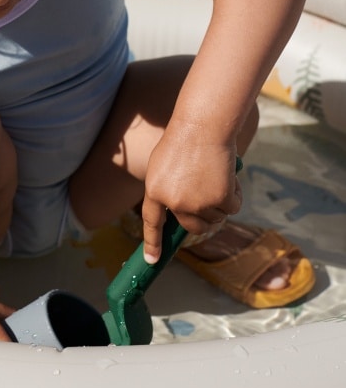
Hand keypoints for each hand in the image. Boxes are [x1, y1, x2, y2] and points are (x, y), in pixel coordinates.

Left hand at [140, 134, 242, 263]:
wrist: (203, 126)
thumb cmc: (184, 139)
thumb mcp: (162, 164)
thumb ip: (166, 189)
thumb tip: (179, 209)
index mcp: (155, 191)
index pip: (152, 223)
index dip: (152, 243)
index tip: (152, 260)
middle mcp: (175, 203)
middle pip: (193, 227)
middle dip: (204, 217)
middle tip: (209, 196)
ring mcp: (198, 203)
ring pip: (216, 217)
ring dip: (221, 202)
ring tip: (216, 176)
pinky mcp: (220, 200)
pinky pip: (233, 208)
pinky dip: (235, 195)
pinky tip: (228, 176)